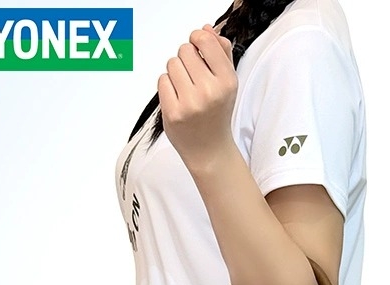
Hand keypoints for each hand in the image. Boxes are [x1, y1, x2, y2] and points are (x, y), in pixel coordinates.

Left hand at [158, 25, 237, 172]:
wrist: (210, 150)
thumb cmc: (217, 114)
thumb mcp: (228, 83)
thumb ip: (220, 52)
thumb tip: (207, 29)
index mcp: (227, 81)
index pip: (204, 41)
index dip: (197, 39)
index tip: (197, 48)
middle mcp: (210, 91)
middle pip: (184, 50)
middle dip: (186, 59)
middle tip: (193, 78)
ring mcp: (190, 103)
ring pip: (171, 64)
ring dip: (175, 73)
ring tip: (185, 89)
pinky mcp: (173, 113)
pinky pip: (162, 81)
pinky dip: (167, 87)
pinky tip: (177, 99)